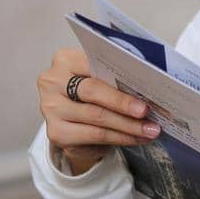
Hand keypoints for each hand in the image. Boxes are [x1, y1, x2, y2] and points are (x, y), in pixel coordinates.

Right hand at [36, 48, 159, 174]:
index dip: (118, 79)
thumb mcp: (98, 76)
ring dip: (127, 126)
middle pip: (93, 92)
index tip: (143, 91)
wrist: (72, 119)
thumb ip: (113, 76)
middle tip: (147, 113)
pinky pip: (94, 136)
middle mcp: (52, 82)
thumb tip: (146, 88)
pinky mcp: (55, 132)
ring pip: (96, 117)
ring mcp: (50, 108)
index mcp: (65, 59)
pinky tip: (135, 138)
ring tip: (149, 130)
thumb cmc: (90, 92)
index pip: (93, 65)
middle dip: (123, 104)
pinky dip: (119, 138)